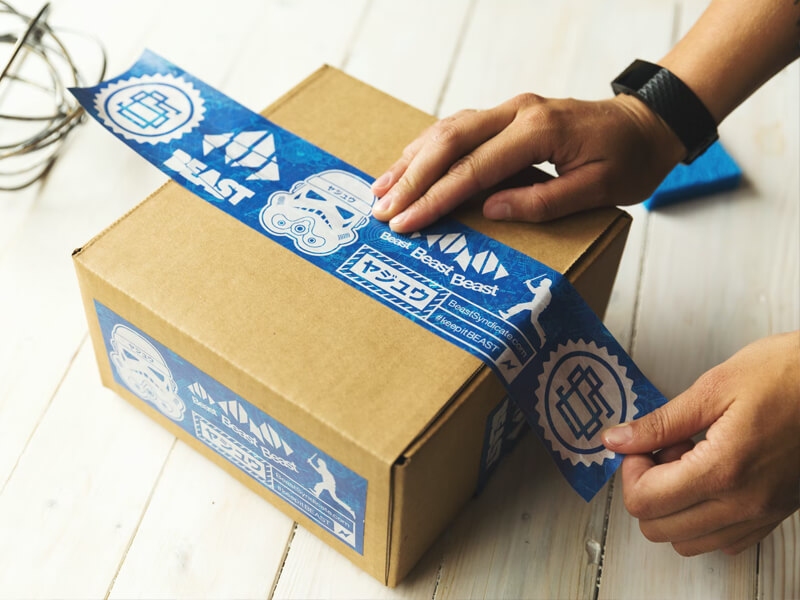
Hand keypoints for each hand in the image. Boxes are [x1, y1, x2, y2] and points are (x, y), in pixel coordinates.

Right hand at [370, 93, 684, 232]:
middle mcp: (518, 112)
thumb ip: (543, 200)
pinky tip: (409, 163)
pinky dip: (429, 147)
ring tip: (381, 189)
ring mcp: (511, 109)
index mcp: (539, 131)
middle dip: (411, 179)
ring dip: (412, 160)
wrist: (648, 124)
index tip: (406, 223)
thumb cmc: (630, 160)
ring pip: (447, 129)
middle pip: (449, 141)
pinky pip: (459, 127)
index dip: (436, 198)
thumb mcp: (598, 189)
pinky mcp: (508, 114)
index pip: (473, 169)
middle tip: (382, 210)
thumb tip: (490, 209)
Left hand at [602, 331, 799, 555]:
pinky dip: (702, 516)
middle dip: (646, 489)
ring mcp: (762, 514)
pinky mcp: (774, 515)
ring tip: (687, 461)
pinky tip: (709, 475)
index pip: (644, 501)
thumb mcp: (714, 388)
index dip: (630, 470)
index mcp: (724, 469)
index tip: (641, 444)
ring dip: (673, 506)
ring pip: (688, 541)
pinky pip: (722, 538)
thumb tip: (617, 439)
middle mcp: (744, 503)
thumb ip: (660, 422)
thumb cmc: (786, 375)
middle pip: (659, 528)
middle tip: (662, 449)